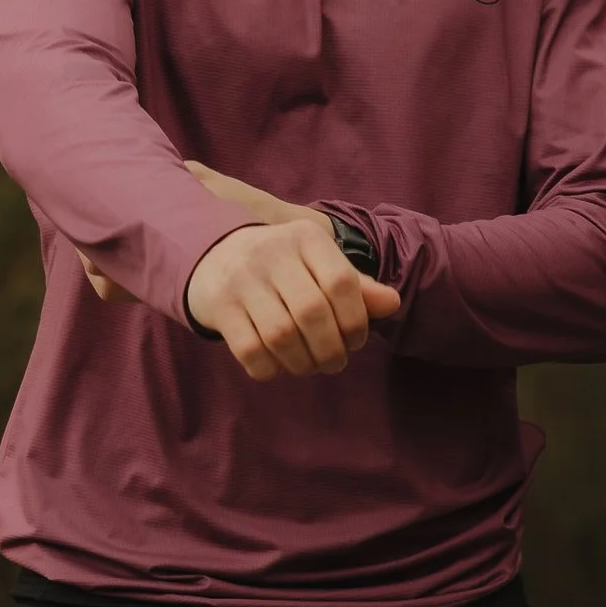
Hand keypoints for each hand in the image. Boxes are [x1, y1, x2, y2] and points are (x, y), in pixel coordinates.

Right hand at [179, 161, 403, 380]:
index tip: (355, 340)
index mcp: (304, 237)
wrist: (213, 255)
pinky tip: (278, 366)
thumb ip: (356, 286)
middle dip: (331, 349)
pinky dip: (270, 369)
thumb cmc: (282, 268)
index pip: (341, 282)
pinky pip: (249, 350)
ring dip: (302, 363)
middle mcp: (270, 252)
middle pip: (312, 313)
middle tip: (334, 362)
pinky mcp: (218, 306)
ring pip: (281, 335)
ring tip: (309, 366)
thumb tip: (392, 303)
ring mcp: (240, 279)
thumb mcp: (318, 265)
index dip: (356, 321)